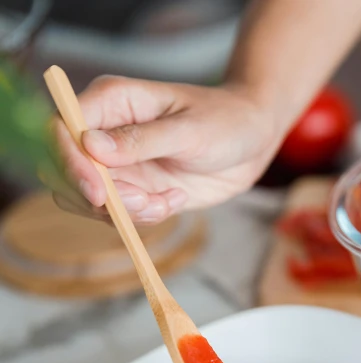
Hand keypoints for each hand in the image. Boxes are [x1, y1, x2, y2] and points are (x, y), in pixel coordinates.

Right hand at [50, 76, 280, 223]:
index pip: (63, 130)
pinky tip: (175, 199)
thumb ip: (141, 140)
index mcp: (110, 101)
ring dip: (127, 212)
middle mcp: (105, 133)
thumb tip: (91, 146)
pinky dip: (145, 217)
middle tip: (144, 202)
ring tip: (167, 200)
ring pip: (90, 201)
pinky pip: (120, 215)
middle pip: (66, 172)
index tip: (99, 192)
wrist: (252, 141)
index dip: (70, 163)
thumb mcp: (189, 130)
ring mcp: (118, 165)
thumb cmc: (225, 121)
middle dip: (101, 198)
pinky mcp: (134, 190)